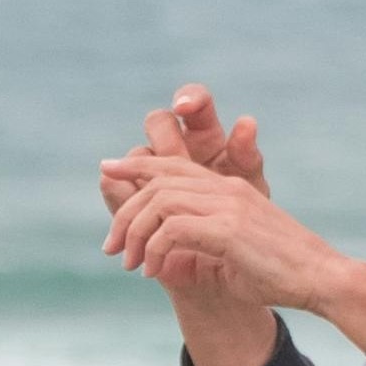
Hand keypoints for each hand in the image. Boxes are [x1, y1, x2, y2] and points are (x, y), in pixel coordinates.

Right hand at [101, 84, 264, 214]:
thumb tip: (246, 121)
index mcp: (206, 136)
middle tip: (173, 157)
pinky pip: (112, 186)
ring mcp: (148, 172)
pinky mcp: (128, 198)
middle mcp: (174, 147)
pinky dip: (120, 196)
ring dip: (142, 173)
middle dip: (164, 139)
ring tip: (162, 199)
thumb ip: (248, 156)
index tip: (185, 107)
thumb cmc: (242, 222)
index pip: (195, 103)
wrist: (220, 267)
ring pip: (136, 155)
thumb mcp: (252, 190)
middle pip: (158, 123)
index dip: (188, 98)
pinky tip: (139, 212)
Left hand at [102, 151, 365, 363]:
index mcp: (229, 187)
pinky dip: (155, 252)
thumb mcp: (234, 251)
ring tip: (129, 264)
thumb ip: (201, 243)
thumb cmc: (281, 273)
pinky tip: (154, 273)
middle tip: (110, 247)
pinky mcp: (228, 229)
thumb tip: (163, 258)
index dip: (136, 164)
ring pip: (159, 203)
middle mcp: (226, 188)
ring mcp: (228, 205)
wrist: (322, 278)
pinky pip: (172, 231)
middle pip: (157, 181)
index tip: (106, 170)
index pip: (172, 164)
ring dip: (136, 235)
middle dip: (125, 211)